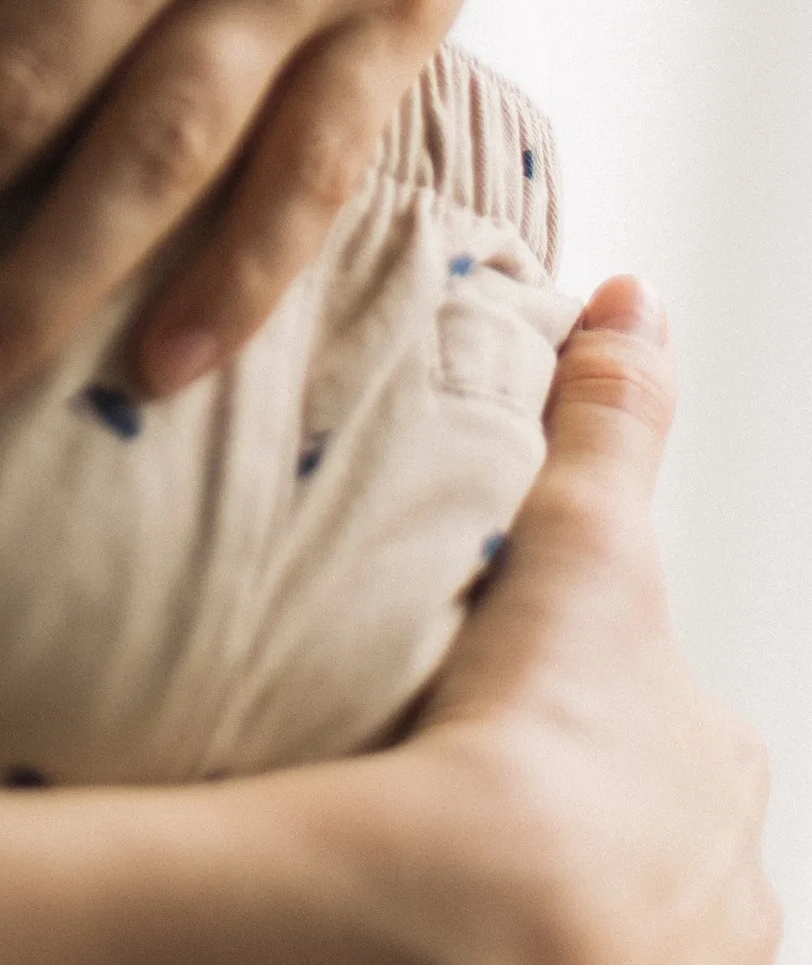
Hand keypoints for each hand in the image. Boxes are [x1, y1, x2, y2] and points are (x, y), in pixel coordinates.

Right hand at [336, 281, 774, 964]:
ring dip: (573, 895)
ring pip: (633, 920)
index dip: (600, 700)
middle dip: (590, 809)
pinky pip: (588, 959)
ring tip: (468, 873)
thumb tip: (635, 297)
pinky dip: (557, 941)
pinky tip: (476, 930)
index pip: (673, 723)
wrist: (491, 911)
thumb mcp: (581, 546)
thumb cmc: (538, 731)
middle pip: (656, 828)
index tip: (520, 701)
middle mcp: (726, 881)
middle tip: (479, 785)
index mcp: (718, 764)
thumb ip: (607, 422)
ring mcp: (678, 964)